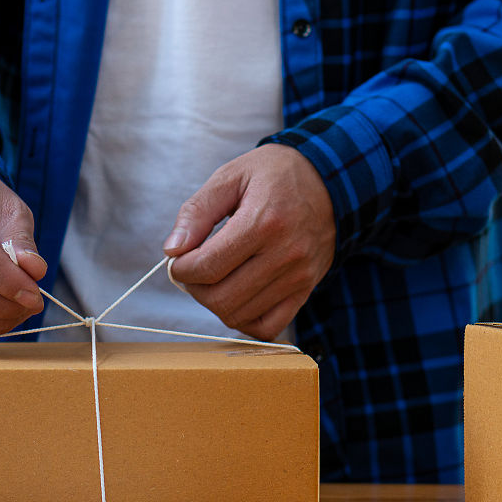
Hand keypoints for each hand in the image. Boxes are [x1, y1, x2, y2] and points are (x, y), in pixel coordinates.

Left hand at [164, 144, 334, 340]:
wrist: (329, 180)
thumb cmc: (275, 175)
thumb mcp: (231, 176)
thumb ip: (197, 212)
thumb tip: (172, 250)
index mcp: (263, 222)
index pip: (207, 267)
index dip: (181, 269)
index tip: (178, 259)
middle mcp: (285, 254)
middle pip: (221, 298)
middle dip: (195, 289)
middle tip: (193, 270)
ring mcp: (299, 277)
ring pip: (240, 316)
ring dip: (215, 303)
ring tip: (214, 279)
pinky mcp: (306, 290)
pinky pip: (269, 327)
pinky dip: (245, 321)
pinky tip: (237, 297)